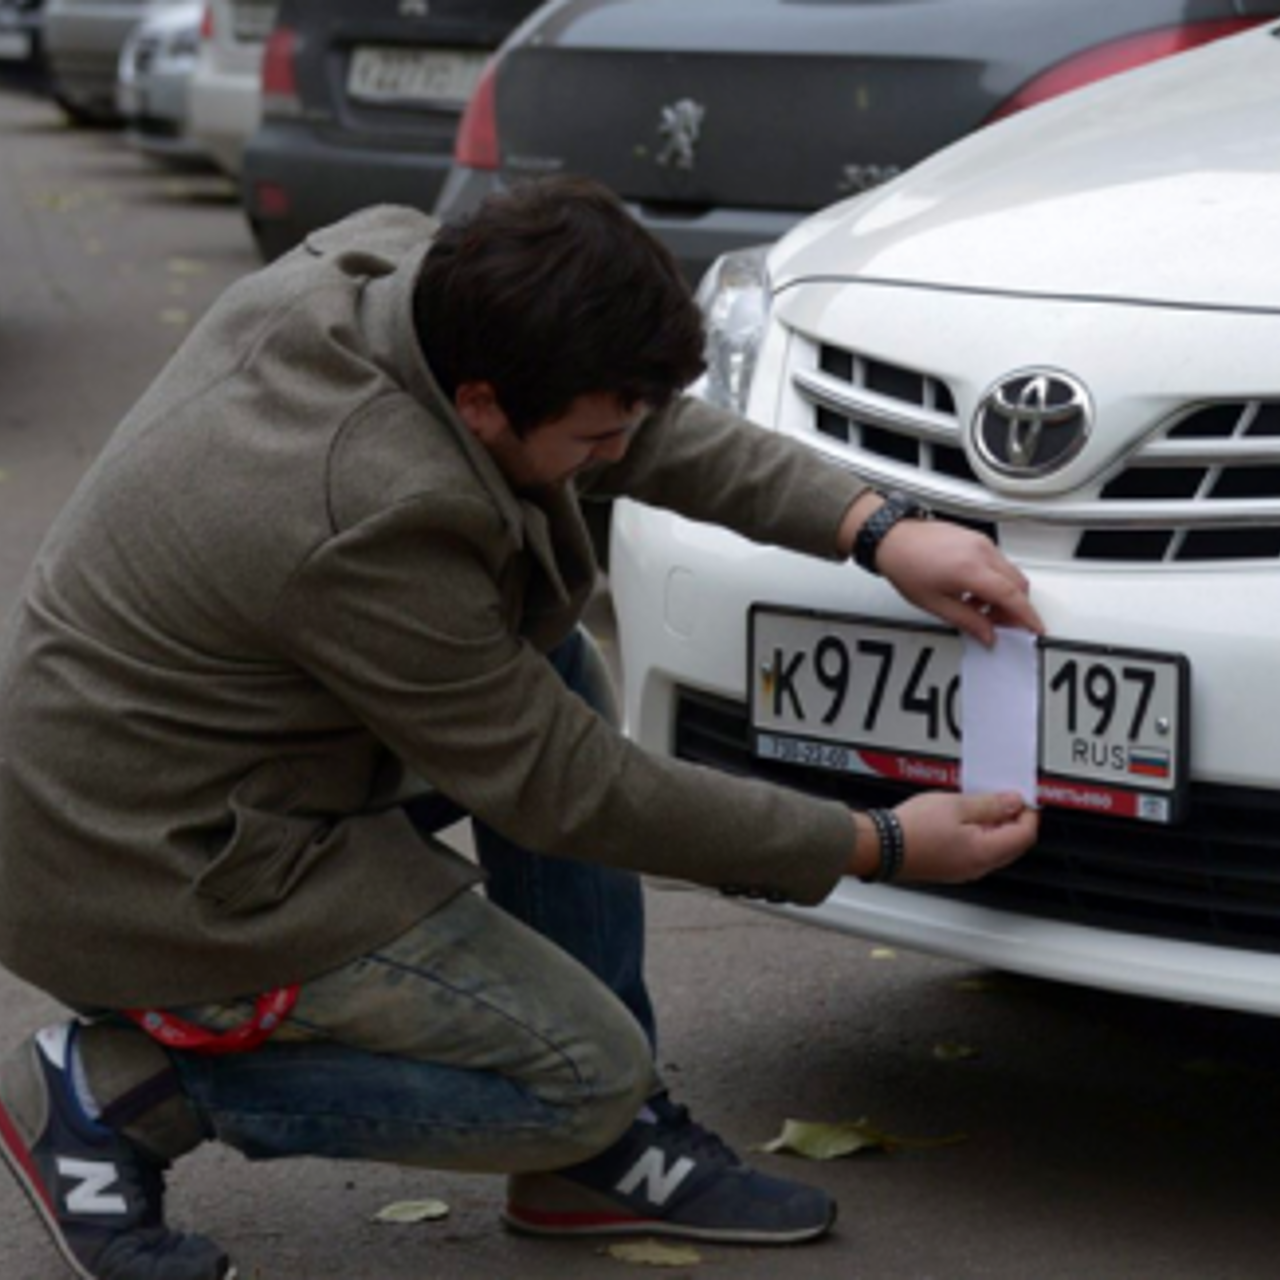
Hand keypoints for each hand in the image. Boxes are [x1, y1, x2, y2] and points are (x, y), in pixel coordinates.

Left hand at [876, 519, 1042, 645]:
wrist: (891, 538)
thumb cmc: (905, 565)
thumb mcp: (935, 603)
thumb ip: (967, 621)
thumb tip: (988, 635)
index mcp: (972, 569)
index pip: (1012, 596)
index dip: (1027, 616)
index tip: (1035, 629)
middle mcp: (981, 552)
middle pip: (1017, 584)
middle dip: (1015, 608)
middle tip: (999, 624)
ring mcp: (980, 542)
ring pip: (1009, 572)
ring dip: (1003, 594)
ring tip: (977, 608)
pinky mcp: (976, 538)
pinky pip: (998, 562)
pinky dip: (994, 580)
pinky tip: (973, 591)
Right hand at [889, 790, 1038, 883]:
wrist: (881, 846)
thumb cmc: (913, 828)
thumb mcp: (956, 805)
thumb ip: (990, 804)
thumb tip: (1013, 802)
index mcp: (985, 852)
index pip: (1025, 834)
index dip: (1028, 812)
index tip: (1021, 796)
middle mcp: (978, 867)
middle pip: (1013, 844)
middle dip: (1013, 820)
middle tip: (1003, 798)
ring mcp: (963, 870)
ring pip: (994, 849)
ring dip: (995, 827)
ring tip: (979, 804)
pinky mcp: (949, 868)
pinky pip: (976, 853)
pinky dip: (979, 836)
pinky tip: (963, 819)